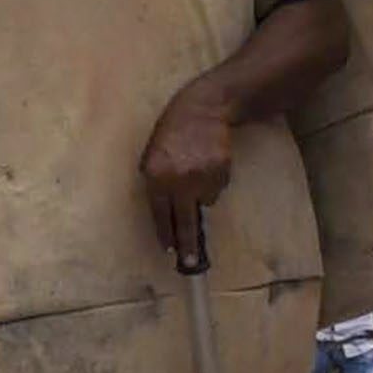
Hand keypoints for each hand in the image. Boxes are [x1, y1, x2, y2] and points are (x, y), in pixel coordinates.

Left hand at [142, 85, 238, 262]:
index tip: (170, 250)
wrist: (202, 108)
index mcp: (155, 176)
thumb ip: (155, 184)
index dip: (165, 234)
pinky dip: (213, 181)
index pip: (160, 214)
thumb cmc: (171, 133)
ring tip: (196, 170)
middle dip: (187, 244)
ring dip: (201, 194)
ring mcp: (201, 176)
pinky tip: (207, 163)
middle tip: (190, 263)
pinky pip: (217, 188)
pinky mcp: (221, 171)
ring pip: (205, 202)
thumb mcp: (151, 156)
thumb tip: (166, 219)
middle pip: (184, 221)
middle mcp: (178, 180)